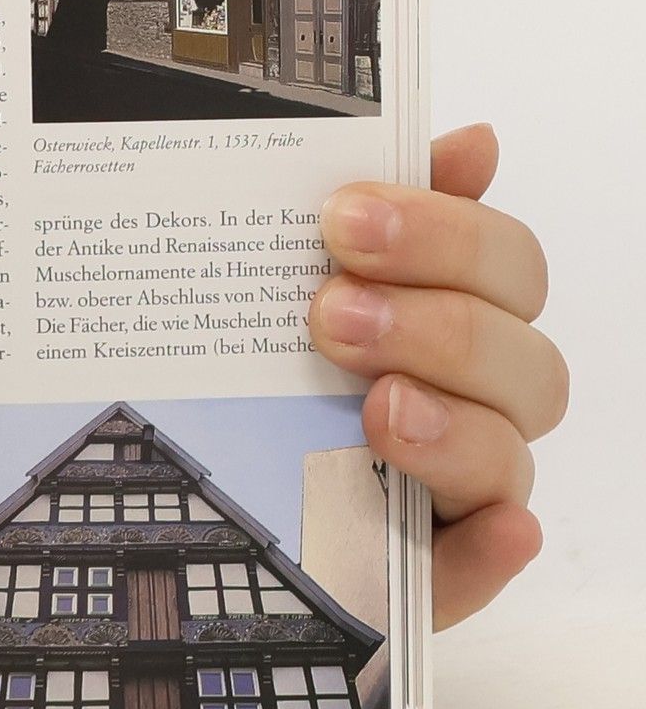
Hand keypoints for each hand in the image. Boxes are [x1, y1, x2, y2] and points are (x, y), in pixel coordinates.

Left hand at [312, 123, 565, 628]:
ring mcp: (455, 485)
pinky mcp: (424, 565)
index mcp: (455, 311)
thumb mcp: (292, 271)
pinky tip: (484, 532)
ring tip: (376, 408)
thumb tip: (473, 141)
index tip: (343, 218)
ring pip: (509, 457)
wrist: (185, 473)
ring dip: (453, 427)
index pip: (506, 262)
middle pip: (522, 358)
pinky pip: (477, 567)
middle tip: (329, 314)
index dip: (442, 233)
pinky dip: (487, 552)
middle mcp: (472, 397)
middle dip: (433, 325)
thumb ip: (381, 208)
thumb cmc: (264, 357)